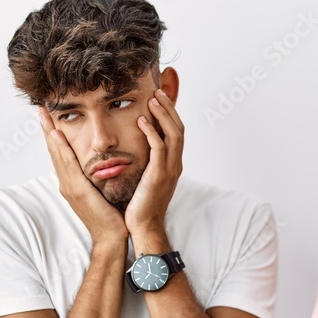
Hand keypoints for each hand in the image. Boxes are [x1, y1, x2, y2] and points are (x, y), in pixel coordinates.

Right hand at [39, 107, 126, 246]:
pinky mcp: (77, 191)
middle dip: (47, 129)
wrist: (112, 237)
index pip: (61, 155)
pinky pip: (68, 165)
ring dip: (50, 133)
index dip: (54, 136)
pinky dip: (61, 149)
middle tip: (41, 108)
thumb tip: (102, 164)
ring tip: (44, 114)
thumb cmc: (112, 216)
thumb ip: (98, 178)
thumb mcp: (102, 192)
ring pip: (57, 155)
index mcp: (72, 183)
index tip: (50, 117)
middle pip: (54, 151)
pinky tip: (57, 135)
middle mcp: (67, 183)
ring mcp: (69, 187)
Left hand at [127, 89, 184, 240]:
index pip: (177, 133)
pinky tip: (141, 121)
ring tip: (152, 99)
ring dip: (163, 114)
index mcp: (173, 165)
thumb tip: (138, 149)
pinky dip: (152, 131)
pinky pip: (159, 147)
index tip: (159, 98)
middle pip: (179, 128)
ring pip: (174, 134)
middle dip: (169, 108)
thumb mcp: (147, 179)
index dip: (170, 114)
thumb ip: (147, 163)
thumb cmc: (140, 205)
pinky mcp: (159, 175)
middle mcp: (176, 165)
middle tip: (158, 91)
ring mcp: (170, 170)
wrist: (143, 226)